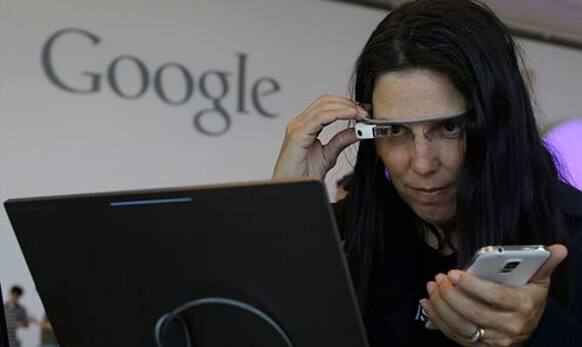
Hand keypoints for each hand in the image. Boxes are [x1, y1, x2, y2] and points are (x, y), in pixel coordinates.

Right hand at [272, 95, 367, 179]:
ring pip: (323, 106)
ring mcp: (297, 127)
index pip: (326, 106)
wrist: (293, 187)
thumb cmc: (302, 174)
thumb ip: (341, 140)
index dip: (346, 104)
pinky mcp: (298, 134)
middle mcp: (300, 123)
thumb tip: (357, 130)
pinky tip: (350, 115)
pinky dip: (337, 114)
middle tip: (364, 110)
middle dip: (347, 103)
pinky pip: (320, 117)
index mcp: (306, 126)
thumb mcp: (329, 154)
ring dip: (345, 107)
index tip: (363, 110)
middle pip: (325, 101)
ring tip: (360, 113)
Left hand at [420, 244, 567, 345]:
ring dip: (441, 306)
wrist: (530, 325)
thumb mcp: (538, 279)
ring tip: (432, 287)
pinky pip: (455, 335)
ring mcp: (494, 339)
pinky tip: (427, 303)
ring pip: (461, 326)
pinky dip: (437, 320)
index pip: (495, 296)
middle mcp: (509, 326)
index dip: (472, 285)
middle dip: (451, 294)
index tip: (454, 272)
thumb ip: (544, 263)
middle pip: (473, 313)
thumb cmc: (529, 296)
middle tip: (438, 277)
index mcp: (523, 305)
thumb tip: (557, 248)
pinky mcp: (481, 346)